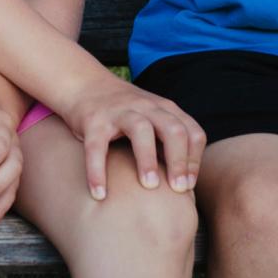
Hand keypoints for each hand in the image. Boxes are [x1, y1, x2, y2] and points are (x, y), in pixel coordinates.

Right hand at [60, 73, 203, 199]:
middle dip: (179, 161)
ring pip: (140, 130)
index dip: (194, 160)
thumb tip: (186, 183)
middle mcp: (145, 107)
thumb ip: (168, 142)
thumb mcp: (151, 117)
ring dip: (148, 159)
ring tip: (149, 186)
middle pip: (173, 129)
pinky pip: (97, 146)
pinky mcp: (93, 120)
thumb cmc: (123, 112)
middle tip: (178, 190)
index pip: (192, 132)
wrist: (83, 83)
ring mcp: (118, 111)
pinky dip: (97, 170)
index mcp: (164, 109)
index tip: (188, 186)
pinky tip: (99, 193)